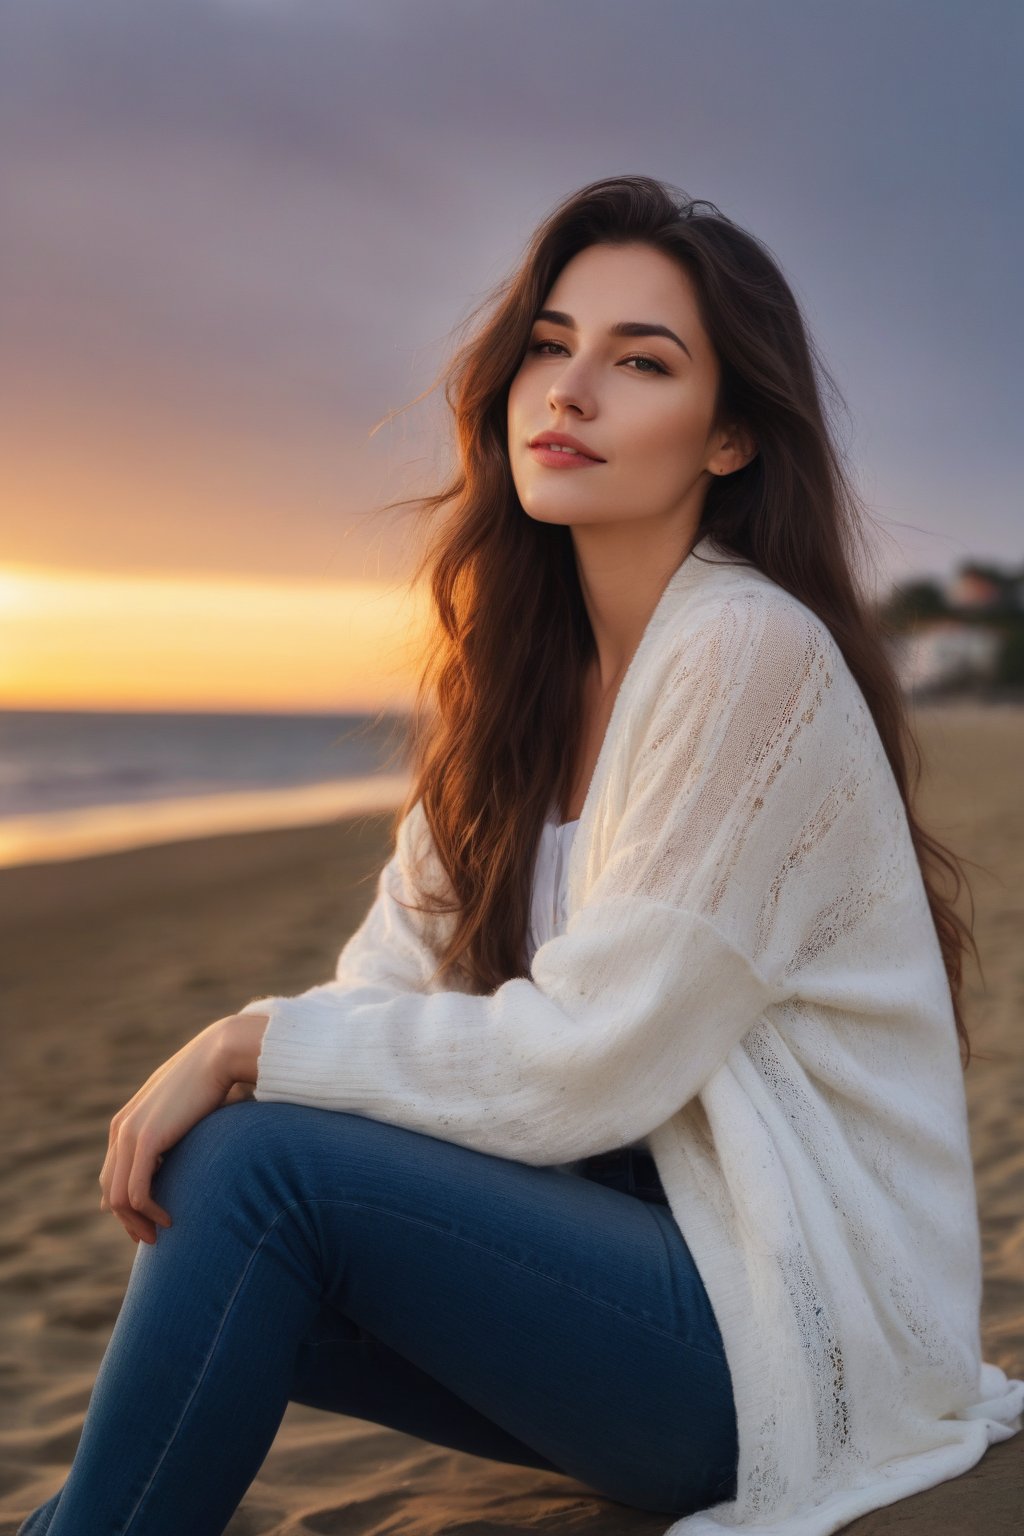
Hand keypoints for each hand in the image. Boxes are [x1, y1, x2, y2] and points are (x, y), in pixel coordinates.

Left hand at [98, 1015, 260, 1245]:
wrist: (220, 1053)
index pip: (113, 1176)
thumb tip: (180, 1159)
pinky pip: (137, 1192)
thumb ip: (175, 1133)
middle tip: (152, 1239)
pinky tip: (169, 1219)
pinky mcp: (146, 1140)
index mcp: (126, 1123)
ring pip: (120, 1197)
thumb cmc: (213, 1080)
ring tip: (161, 1234)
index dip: (126, 1206)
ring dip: (138, 1223)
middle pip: (112, 1190)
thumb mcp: (185, 1111)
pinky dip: (150, 1212)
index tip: (149, 1223)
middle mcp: (121, 1129)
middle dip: (129, 1220)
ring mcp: (130, 1134)